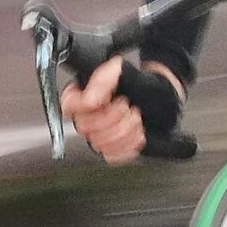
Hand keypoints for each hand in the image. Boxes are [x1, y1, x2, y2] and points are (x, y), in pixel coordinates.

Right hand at [59, 54, 185, 165]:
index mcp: (82, 95)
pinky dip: (129, 144)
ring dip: (125, 130)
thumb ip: (102, 80)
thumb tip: (88, 100)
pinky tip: (137, 132)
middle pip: (86, 128)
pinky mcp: (111, 149)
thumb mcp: (120, 70)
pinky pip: (113, 156)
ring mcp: (97, 135)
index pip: (68, 106)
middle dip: (113, 117)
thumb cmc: (137, 83)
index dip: (87, 106)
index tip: (106, 100)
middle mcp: (85, 117)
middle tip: (126, 106)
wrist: (158, 96)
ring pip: (100, 144)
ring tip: (135, 117)